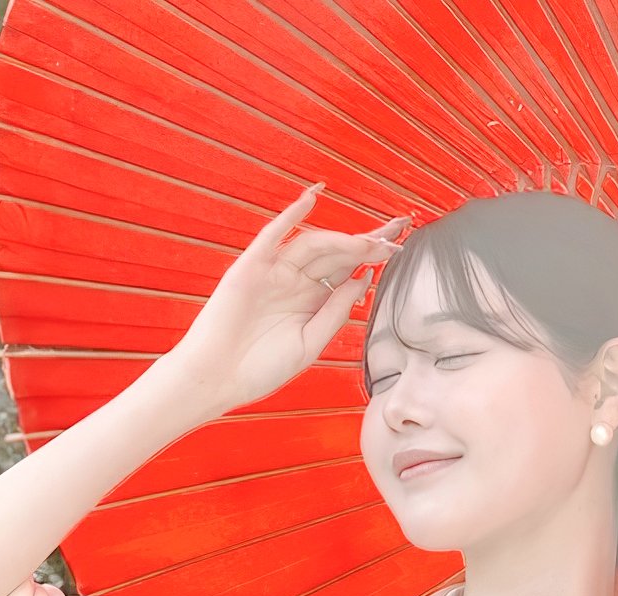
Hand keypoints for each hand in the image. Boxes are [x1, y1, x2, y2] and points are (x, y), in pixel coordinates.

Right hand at [166, 182, 409, 411]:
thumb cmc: (261, 368)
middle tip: (398, 228)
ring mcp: (273, 271)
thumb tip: (365, 279)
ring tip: (371, 239)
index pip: (349, 269)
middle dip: (368, 240)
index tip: (399, 245)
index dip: (373, 255)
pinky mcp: (251, 267)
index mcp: (312, 299)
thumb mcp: (311, 342)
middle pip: (338, 251)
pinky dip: (292, 215)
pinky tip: (313, 197)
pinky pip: (273, 235)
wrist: (218, 378)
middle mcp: (296, 281)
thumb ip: (338, 310)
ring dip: (344, 238)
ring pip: (314, 244)